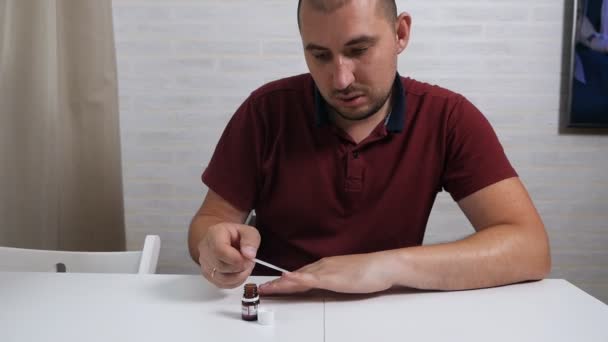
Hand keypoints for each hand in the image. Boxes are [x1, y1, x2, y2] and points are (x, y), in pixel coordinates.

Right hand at [198, 222, 259, 288]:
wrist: (226, 239)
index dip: (236, 259)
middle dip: (240, 267)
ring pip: (221, 279)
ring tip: (244, 266)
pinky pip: (222, 284)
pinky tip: (239, 273)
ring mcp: (204, 263)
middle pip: (221, 266)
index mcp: (214, 235)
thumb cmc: (236, 235)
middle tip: (249, 261)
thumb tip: (249, 255)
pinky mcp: (207, 274)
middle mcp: (205, 249)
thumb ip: (251, 240)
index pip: (220, 251)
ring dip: (238, 276)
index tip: (248, 258)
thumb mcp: (248, 231)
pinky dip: (234, 282)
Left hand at [258, 252, 395, 294]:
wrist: (385, 265)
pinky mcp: (333, 277)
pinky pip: (311, 279)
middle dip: (276, 284)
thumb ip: (335, 280)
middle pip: (294, 276)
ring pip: (298, 277)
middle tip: (260, 289)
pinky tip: (287, 279)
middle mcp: (322, 266)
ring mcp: (327, 271)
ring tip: (265, 288)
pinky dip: (297, 279)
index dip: (283, 281)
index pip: (299, 275)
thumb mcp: (347, 277)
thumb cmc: (371, 271)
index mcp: (325, 267)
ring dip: (281, 283)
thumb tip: (326, 285)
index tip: (270, 286)